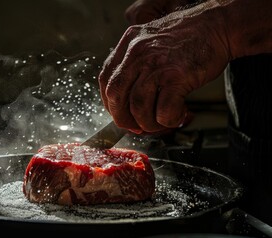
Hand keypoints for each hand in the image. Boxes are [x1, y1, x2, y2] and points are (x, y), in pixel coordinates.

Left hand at [99, 3, 230, 133]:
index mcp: (128, 44)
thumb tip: (129, 101)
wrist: (217, 25)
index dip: (110, 102)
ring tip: (159, 122)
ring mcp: (156, 65)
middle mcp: (137, 53)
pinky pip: (163, 111)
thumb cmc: (187, 38)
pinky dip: (168, 120)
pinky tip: (177, 116)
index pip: (106, 79)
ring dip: (148, 123)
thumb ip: (135, 64)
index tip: (119, 113)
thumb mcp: (151, 41)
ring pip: (138, 107)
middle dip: (123, 118)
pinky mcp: (176, 77)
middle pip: (116, 95)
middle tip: (136, 126)